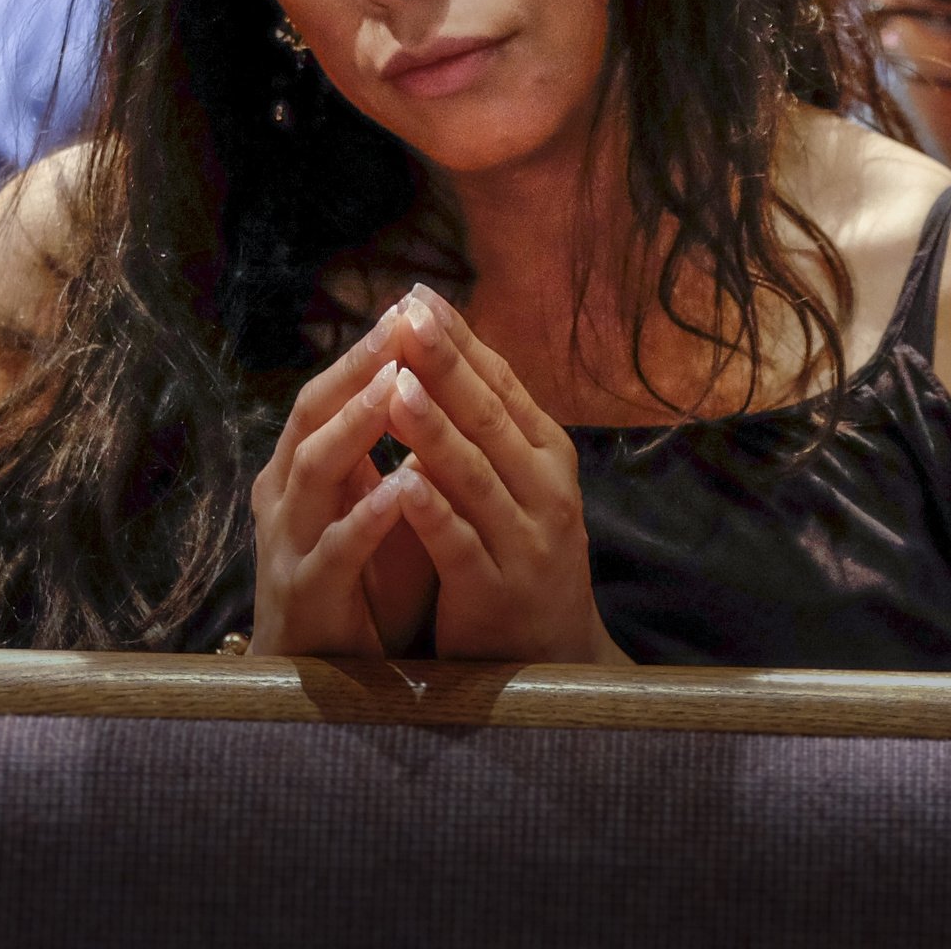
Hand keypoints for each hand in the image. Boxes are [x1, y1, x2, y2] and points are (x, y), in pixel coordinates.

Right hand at [249, 307, 440, 657]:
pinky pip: (335, 549)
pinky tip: (400, 490)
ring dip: (357, 424)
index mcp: (302, 469)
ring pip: (314, 468)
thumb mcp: (376, 508)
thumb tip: (435, 383)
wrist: (318, 681)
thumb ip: (391, 453)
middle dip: (358, 367)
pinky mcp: (307, 594)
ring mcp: (289, 543)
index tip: (409, 306)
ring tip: (397, 385)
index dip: (366, 350)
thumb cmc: (357, 584)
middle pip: (313, 413)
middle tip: (400, 323)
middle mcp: (286, 496)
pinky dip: (368, 517)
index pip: (330, 392)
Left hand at [376, 287, 626, 665]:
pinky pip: (459, 544)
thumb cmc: (517, 550)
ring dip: (435, 430)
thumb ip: (482, 422)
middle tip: (405, 318)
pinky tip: (404, 482)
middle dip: (444, 366)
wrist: (552, 654)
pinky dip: (433, 511)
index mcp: (545, 454)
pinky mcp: (494, 590)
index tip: (415, 295)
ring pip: (473, 476)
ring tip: (398, 387)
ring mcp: (523, 541)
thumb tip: (441, 342)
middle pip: (487, 417)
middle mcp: (543, 490)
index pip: (500, 383)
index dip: (458, 340)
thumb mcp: (512, 479)